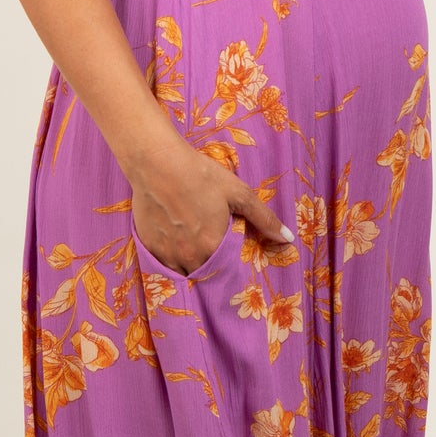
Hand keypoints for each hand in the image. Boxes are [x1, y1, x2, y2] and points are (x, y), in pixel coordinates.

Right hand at [129, 138, 292, 275]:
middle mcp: (189, 257)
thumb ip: (264, 219)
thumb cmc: (200, 175)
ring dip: (189, 265)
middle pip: (203, 274)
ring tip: (192, 248)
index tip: (229, 261)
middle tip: (210, 250)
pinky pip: (162, 264)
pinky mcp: (147, 246)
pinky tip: (173, 242)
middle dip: (209, 268)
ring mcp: (166, 254)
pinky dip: (170, 259)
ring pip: (181, 272)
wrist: (157, 163)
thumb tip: (288, 239)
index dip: (228, 269)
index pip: (226, 273)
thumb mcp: (238, 193)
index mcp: (213, 247)